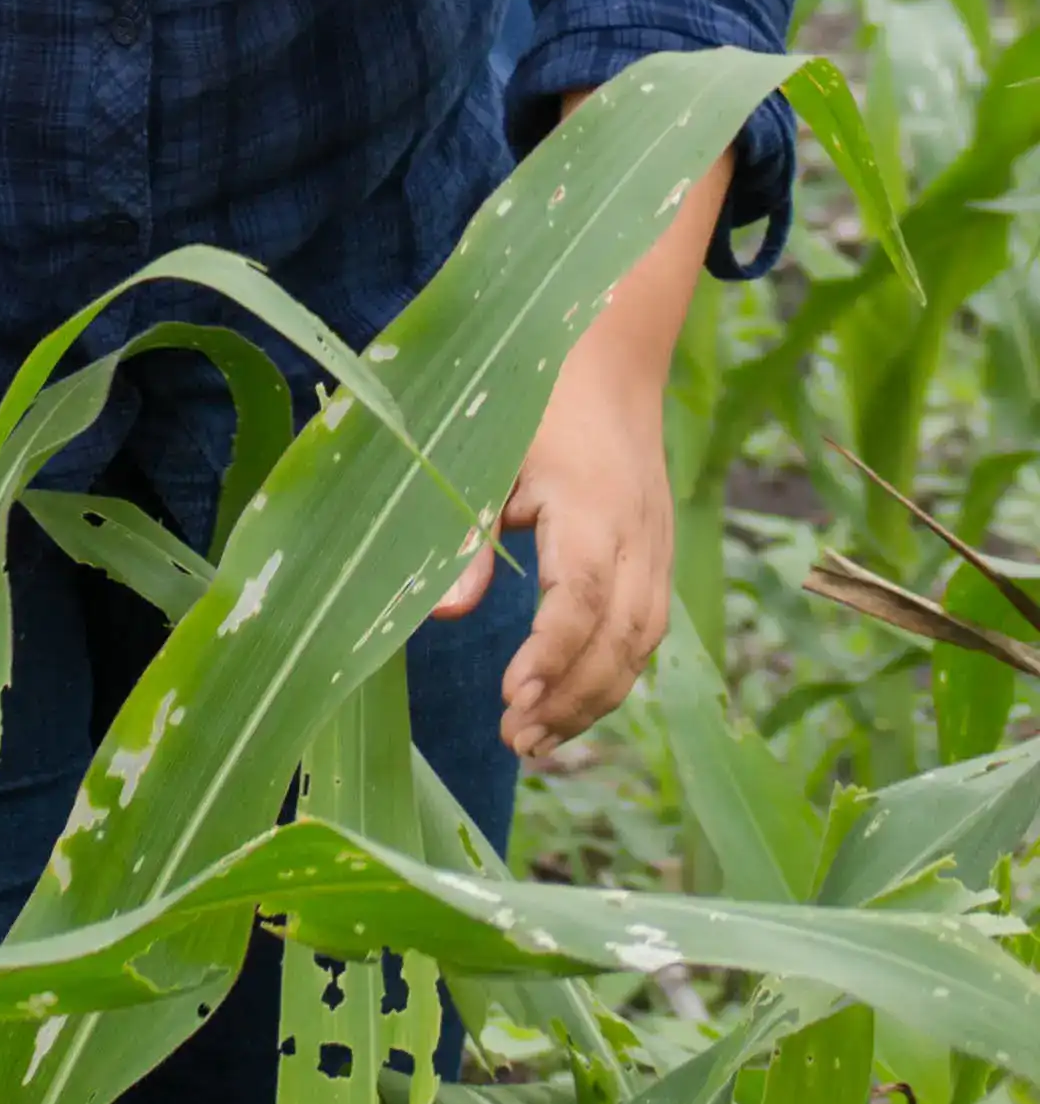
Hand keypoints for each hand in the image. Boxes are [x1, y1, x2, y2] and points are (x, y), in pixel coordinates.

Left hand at [434, 330, 677, 760]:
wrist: (607, 362)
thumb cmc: (532, 403)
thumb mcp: (489, 457)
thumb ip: (470, 535)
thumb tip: (443, 613)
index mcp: (594, 506)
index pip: (582, 596)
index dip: (552, 653)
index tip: (512, 695)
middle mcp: (639, 535)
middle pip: (621, 636)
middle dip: (572, 698)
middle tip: (516, 741)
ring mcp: (658, 548)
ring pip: (641, 642)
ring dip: (594, 698)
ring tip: (538, 741)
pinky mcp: (660, 557)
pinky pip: (648, 629)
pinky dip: (613, 672)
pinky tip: (571, 704)